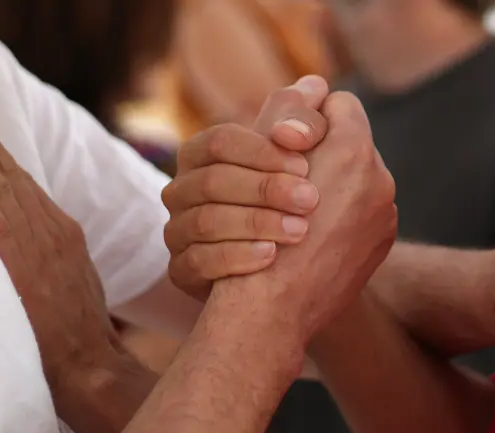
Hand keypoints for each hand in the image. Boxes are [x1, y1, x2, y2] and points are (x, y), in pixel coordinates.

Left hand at [0, 92, 123, 413]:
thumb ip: (46, 249)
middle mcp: (52, 230)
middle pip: (9, 172)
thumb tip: (21, 229)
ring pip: (4, 186)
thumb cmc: (78, 332)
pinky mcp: (28, 266)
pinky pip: (1, 219)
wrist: (94, 368)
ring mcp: (42, 245)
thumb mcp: (70, 278)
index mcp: (61, 231)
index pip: (19, 178)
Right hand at [163, 77, 332, 299]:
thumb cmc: (293, 211)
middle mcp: (182, 191)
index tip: (306, 165)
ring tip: (300, 232)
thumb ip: (303, 125)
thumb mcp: (302, 165)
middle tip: (312, 201)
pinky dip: (236, 258)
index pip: (221, 141)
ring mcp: (177, 233)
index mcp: (204, 156)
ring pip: (203, 222)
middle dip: (266, 189)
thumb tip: (317, 86)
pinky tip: (271, 258)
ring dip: (256, 223)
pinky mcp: (182, 273)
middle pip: (212, 180)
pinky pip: (196, 263)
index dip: (263, 151)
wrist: (290, 283)